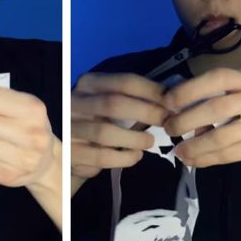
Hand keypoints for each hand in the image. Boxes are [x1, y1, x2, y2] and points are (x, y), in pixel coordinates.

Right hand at [71, 73, 168, 193]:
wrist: (69, 145)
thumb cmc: (97, 119)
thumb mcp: (109, 102)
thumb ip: (134, 99)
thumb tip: (170, 102)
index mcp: (89, 83)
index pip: (123, 82)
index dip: (151, 90)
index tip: (172, 101)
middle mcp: (74, 102)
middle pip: (114, 104)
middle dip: (146, 113)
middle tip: (167, 122)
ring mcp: (70, 128)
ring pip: (105, 132)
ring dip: (134, 138)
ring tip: (149, 141)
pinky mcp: (70, 153)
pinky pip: (100, 157)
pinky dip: (123, 158)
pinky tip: (136, 156)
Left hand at [161, 68, 240, 169]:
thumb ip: (226, 92)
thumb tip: (186, 107)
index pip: (217, 78)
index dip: (189, 89)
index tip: (168, 101)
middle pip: (216, 109)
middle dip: (186, 120)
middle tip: (169, 129)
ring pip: (222, 137)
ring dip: (195, 146)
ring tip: (179, 151)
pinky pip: (232, 155)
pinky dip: (209, 159)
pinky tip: (196, 160)